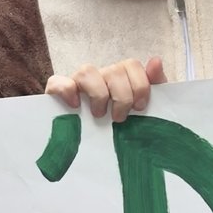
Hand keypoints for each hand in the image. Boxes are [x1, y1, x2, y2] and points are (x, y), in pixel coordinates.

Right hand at [46, 55, 164, 124]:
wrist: (91, 152)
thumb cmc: (119, 126)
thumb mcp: (142, 109)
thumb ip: (152, 85)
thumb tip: (155, 61)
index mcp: (120, 78)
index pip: (131, 65)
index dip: (140, 85)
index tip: (140, 107)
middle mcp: (100, 76)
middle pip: (113, 70)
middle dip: (122, 96)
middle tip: (120, 118)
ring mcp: (78, 82)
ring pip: (87, 71)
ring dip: (98, 94)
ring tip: (99, 114)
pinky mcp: (57, 92)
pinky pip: (58, 81)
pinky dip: (67, 90)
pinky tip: (75, 105)